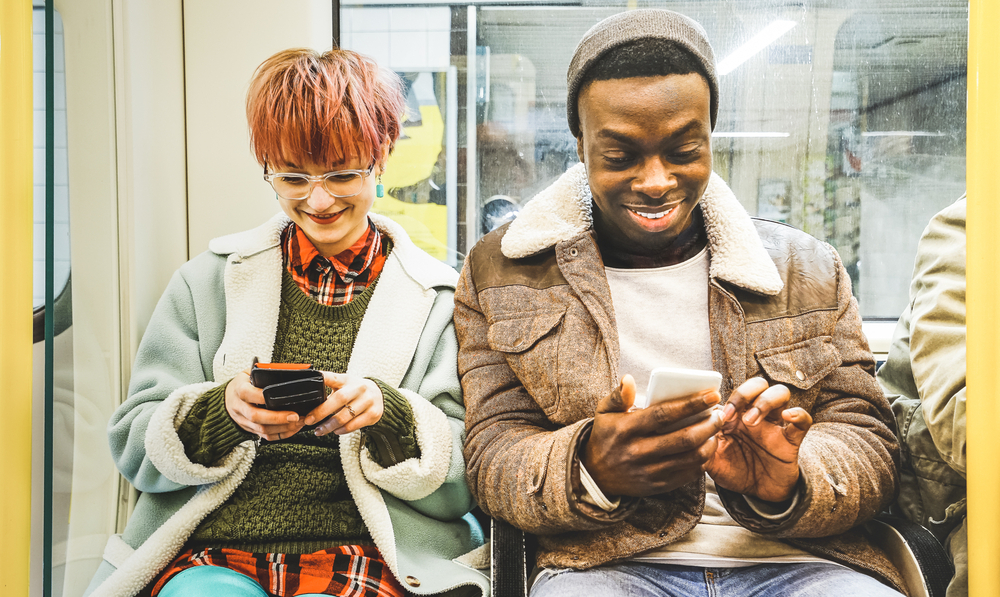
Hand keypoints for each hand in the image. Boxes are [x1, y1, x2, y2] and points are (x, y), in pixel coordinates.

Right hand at [225, 370, 304, 440]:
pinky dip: (280, 435)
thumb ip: (262, 372)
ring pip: (262, 429)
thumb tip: (282, 371)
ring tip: (297, 423)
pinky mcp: (250, 429)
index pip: (248, 393)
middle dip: (277, 418)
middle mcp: (240, 407)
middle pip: (256, 416)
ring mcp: (243, 420)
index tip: (280, 397)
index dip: (262, 396)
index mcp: (239, 390)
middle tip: (294, 416)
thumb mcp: (249, 373)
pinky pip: (265, 436)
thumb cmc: (242, 384)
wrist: (228, 398)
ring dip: (281, 428)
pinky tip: (291, 429)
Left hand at [303, 373, 383, 436]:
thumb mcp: (343, 384)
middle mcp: (359, 388)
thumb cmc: (355, 391)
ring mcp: (368, 401)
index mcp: (348, 379)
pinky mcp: (373, 414)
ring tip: (320, 430)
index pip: (334, 377)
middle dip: (321, 412)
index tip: (311, 382)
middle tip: (310, 421)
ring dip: (329, 426)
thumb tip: (310, 403)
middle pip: (339, 400)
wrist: (379, 395)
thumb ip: (329, 389)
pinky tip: (336, 430)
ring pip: (345, 417)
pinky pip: (353, 425)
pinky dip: (342, 430)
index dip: (323, 378)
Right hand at [581, 375, 723, 497]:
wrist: (594, 475)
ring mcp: (648, 472)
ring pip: (689, 458)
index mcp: (626, 429)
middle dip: (708, 425)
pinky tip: (706, 449)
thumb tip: (629, 379)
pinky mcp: (656, 486)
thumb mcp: (603, 412)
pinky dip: (701, 461)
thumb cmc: (605, 436)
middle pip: (683, 438)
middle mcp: (638, 452)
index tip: (712, 395)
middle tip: (720, 414)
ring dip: (709, 443)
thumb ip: (618, 395)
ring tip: (717, 431)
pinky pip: (686, 475)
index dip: (691, 404)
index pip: (663, 415)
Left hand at [706, 377, 812, 502]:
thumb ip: (700, 446)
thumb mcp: (711, 460)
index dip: (724, 398)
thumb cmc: (734, 470)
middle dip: (745, 392)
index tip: (718, 416)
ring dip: (765, 401)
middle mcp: (756, 414)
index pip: (732, 391)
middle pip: (758, 384)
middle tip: (735, 415)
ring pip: (780, 392)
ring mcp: (775, 424)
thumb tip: (687, 431)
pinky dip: (798, 414)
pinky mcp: (792, 438)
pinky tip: (787, 417)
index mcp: (735, 415)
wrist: (758, 493)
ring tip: (752, 421)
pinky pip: (803, 419)